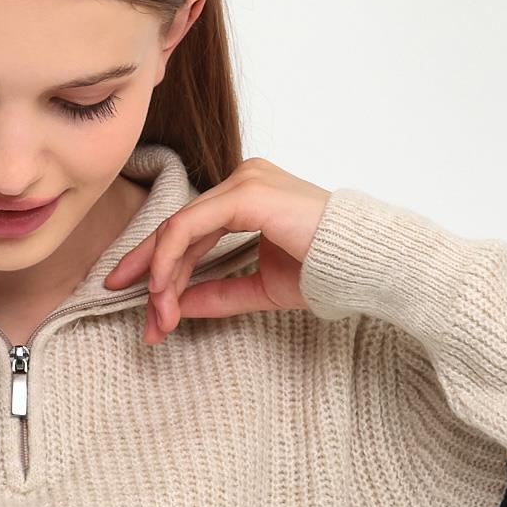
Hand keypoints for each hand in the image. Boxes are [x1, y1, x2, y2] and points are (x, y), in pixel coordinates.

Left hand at [103, 157, 331, 342]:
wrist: (365, 264)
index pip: (189, 231)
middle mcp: (241, 183)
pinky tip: (162, 288)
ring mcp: (243, 183)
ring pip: (178, 230)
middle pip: (177, 229)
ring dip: (161, 278)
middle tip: (144, 323)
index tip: (142, 304)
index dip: (159, 269)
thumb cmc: (326, 272)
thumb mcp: (259, 288)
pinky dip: (170, 259)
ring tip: (158, 317)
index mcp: (246, 198)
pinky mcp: (246, 194)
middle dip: (152, 278)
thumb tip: (175, 305)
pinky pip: (190, 226)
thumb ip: (217, 293)